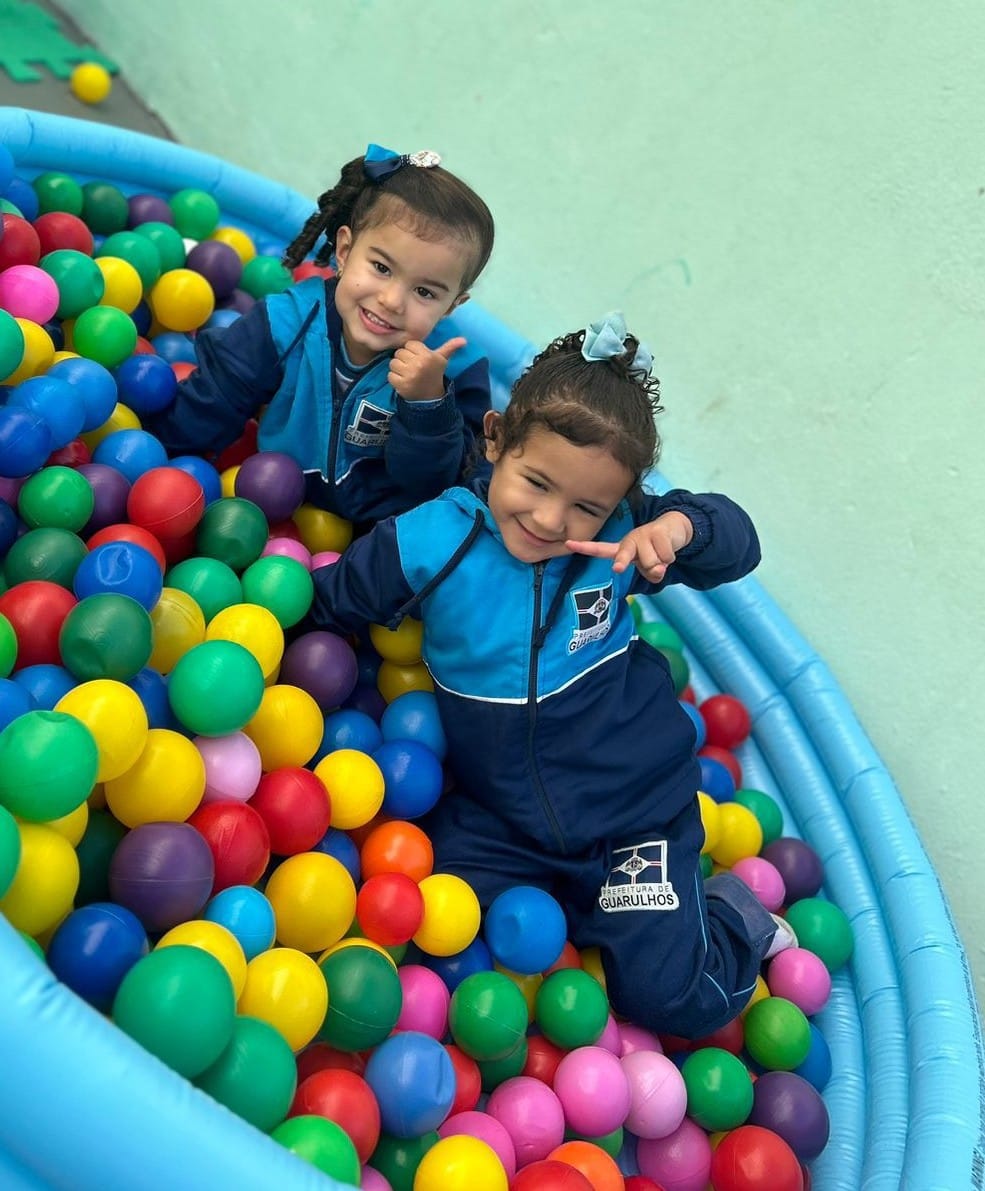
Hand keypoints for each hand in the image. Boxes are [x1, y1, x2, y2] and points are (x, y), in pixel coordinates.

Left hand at [388, 337, 465, 400]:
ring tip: (407, 374)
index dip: (412, 351)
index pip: (410, 344)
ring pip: (393, 363)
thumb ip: (450, 347)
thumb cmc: (435, 374)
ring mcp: (409, 375)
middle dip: (404, 359)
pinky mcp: (401, 385)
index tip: (418, 359)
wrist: (430, 397)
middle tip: (412, 367)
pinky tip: (403, 381)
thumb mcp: (442, 360)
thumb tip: (464, 340)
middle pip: (400, 353)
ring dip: (398, 369)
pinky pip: (390, 375)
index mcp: (428, 356)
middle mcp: (419, 364)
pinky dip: (394, 379)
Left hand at [566, 512, 692, 581]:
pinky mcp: (658, 532)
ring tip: (661, 555)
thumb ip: (651, 574)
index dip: (584, 548)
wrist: (675, 530)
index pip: (600, 549)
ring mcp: (643, 534)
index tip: (567, 543)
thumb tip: (658, 568)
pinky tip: (668, 549)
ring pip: (653, 563)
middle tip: (618, 568)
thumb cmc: (656, 552)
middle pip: (623, 555)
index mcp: (621, 549)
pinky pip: (666, 557)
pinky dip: (670, 558)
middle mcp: (629, 540)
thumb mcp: (651, 568)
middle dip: (621, 562)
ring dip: (661, 564)